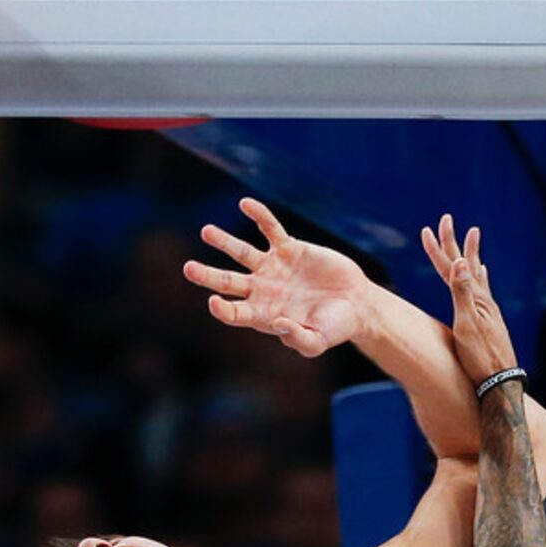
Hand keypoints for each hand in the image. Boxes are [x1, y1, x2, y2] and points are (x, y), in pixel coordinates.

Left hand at [185, 198, 371, 356]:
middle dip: (207, 275)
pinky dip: (259, 216)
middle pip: (228, 282)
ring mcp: (273, 268)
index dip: (222, 309)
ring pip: (241, 253)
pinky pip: (270, 229)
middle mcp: (262, 290)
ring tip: (206, 231)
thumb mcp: (317, 342)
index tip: (214, 302)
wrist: (356, 305)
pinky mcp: (289, 249)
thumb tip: (277, 323)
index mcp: (263, 315)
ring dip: (223, 242)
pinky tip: (246, 204)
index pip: (234, 312)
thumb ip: (299, 338)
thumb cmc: (335, 328)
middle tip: (188, 269)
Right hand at [421, 217, 518, 385]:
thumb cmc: (480, 358)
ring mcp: (487, 309)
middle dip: (452, 243)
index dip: (441, 247)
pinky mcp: (489, 319)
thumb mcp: (467, 325)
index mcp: (473, 299)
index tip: (431, 227)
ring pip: (474, 274)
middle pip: (463, 264)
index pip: (453, 266)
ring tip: (472, 237)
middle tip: (446, 219)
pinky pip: (482, 289)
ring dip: (469, 254)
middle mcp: (482, 300)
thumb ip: (462, 294)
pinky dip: (480, 276)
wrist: (500, 381)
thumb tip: (461, 262)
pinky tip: (483, 273)